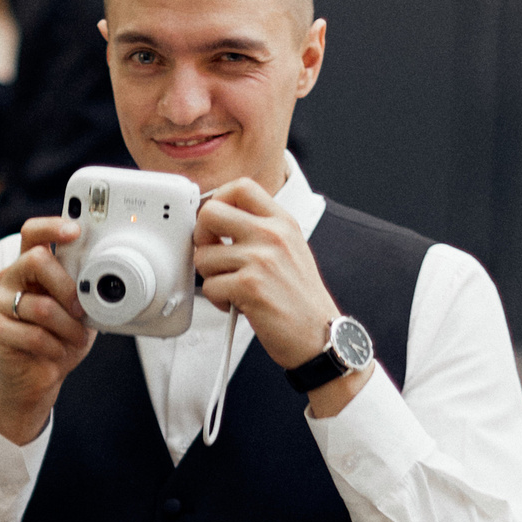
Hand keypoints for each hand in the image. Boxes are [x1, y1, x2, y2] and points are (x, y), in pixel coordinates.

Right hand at [0, 215, 93, 444]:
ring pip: (41, 306)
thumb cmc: (56, 343)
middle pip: (37, 261)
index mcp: (27, 268)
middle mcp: (7, 279)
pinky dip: (53, 347)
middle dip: (67, 287)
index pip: (33, 233)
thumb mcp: (77, 313)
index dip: (53, 227)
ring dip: (67, 328)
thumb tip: (101, 276)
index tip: (76, 230)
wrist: (35, 382)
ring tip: (74, 339)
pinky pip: (33, 333)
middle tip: (81, 310)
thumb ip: (81, 290)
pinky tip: (56, 353)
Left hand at [192, 178, 351, 407]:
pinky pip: (209, 286)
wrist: (319, 335)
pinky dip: (217, 300)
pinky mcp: (250, 286)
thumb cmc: (301, 299)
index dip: (218, 200)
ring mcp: (261, 259)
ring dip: (210, 276)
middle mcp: (273, 235)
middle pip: (210, 212)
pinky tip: (236, 304)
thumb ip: (260, 231)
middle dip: (201, 236)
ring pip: (203, 255)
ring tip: (231, 287)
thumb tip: (219, 222)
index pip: (241, 186)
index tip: (216, 222)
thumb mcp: (290, 249)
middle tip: (212, 254)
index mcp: (282, 221)